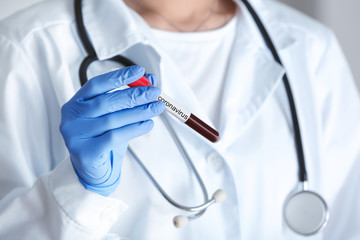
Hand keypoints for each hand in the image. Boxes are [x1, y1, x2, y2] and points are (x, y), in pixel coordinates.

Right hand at [60, 66, 164, 195]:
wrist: (93, 169)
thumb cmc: (102, 138)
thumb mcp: (115, 115)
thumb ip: (129, 97)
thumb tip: (151, 80)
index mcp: (76, 103)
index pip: (97, 84)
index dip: (119, 77)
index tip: (140, 71)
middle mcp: (71, 117)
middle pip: (106, 102)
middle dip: (134, 95)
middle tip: (154, 92)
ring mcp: (75, 135)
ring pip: (112, 120)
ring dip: (138, 112)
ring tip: (155, 108)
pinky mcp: (85, 152)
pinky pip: (114, 137)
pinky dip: (134, 129)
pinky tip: (147, 124)